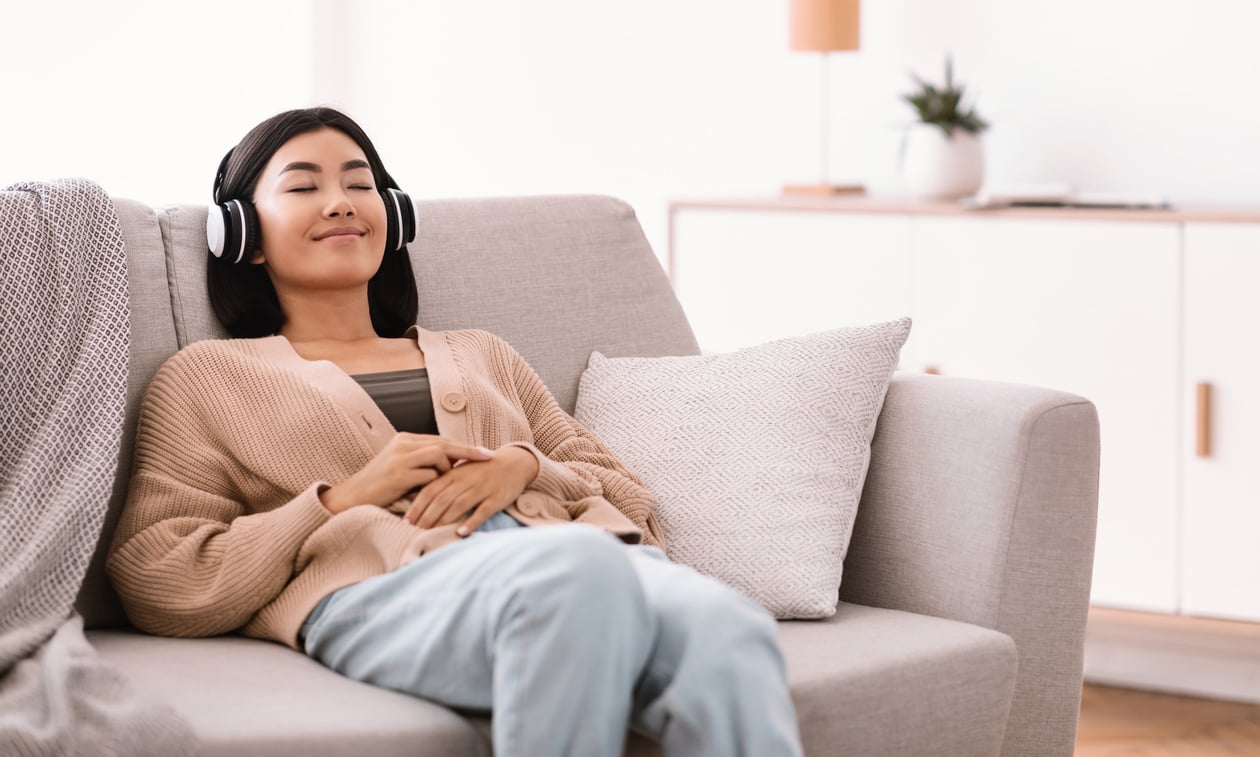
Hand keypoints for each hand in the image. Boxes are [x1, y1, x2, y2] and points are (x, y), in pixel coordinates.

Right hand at [320, 434, 492, 514]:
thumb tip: (452, 463)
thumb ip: (423, 462)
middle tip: (488, 457)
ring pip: (438, 456)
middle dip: (468, 451)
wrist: (351, 498)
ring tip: (447, 484)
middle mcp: (403, 444)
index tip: (483, 452)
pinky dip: (436, 484)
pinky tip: (437, 493)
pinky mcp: (398, 474)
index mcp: (405, 439)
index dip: (463, 447)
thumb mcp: (402, 468)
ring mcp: (400, 458)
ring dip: (447, 471)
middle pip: (444, 443)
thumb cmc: (380, 487)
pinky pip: (428, 476)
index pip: (441, 439)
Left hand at [404, 446, 539, 535]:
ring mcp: (482, 488)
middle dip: (427, 517)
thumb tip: (415, 498)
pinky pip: (483, 510)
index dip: (417, 506)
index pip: (430, 490)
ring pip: (459, 505)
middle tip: (414, 532)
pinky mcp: (497, 497)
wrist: (513, 463)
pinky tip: (461, 532)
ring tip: (432, 534)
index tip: (406, 521)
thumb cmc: (481, 471)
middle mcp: (466, 480)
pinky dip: (471, 521)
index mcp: (453, 474)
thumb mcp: (460, 472)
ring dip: (444, 520)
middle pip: (442, 499)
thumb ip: (441, 484)